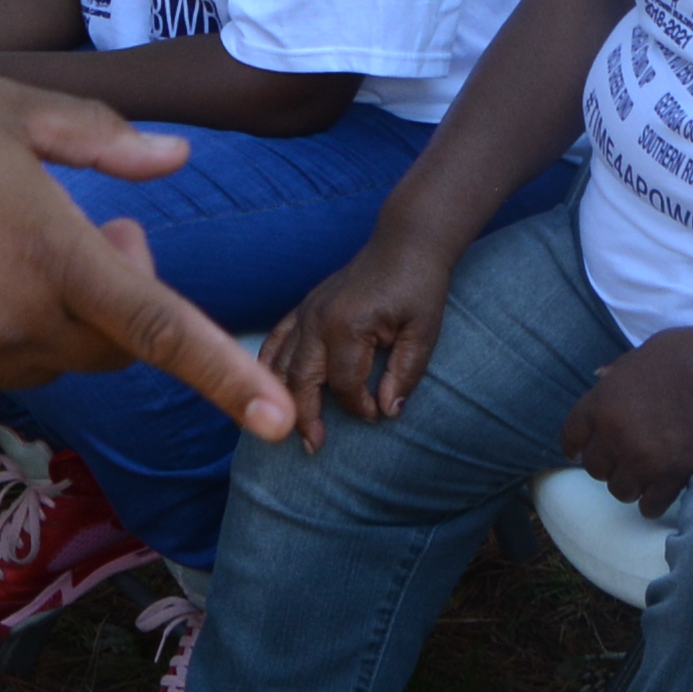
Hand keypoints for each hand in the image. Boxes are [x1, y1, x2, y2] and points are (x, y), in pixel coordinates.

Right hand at [0, 79, 281, 435]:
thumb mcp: (9, 110)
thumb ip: (103, 140)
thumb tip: (178, 159)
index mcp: (51, 253)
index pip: (160, 326)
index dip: (229, 376)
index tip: (285, 422)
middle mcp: (17, 323)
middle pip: (112, 345)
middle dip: (120, 297)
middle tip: (91, 232)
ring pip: (52, 359)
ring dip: (52, 314)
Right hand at [261, 223, 461, 447]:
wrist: (405, 243)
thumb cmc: (418, 287)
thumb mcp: (424, 332)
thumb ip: (405, 374)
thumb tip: (388, 412)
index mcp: (347, 325)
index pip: (344, 384)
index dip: (360, 408)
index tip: (377, 416)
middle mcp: (317, 319)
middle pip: (300, 380)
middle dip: (305, 417)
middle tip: (315, 448)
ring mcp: (305, 312)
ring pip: (280, 365)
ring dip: (282, 398)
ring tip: (291, 429)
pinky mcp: (303, 308)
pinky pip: (276, 342)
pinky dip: (268, 367)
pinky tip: (268, 389)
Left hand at [558, 333, 692, 515]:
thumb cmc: (685, 355)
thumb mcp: (639, 355)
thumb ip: (617, 374)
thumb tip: (602, 378)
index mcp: (602, 402)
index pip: (572, 435)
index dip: (575, 445)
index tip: (579, 452)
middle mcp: (615, 436)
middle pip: (594, 468)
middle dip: (606, 464)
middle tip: (621, 459)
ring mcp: (642, 460)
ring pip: (620, 490)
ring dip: (629, 484)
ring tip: (642, 476)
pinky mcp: (671, 477)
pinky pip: (650, 505)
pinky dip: (653, 502)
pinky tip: (659, 493)